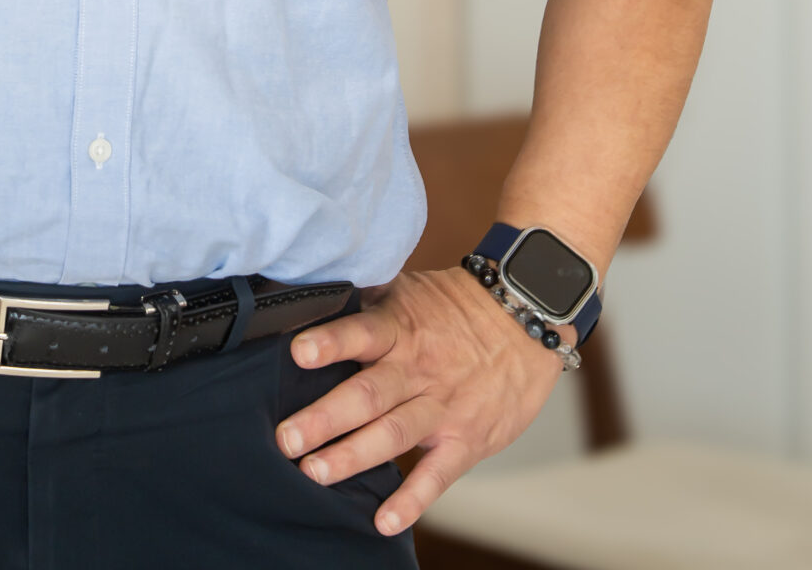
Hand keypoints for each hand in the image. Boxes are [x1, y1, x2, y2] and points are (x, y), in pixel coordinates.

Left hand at [277, 266, 573, 536]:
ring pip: (392, 435)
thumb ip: (367, 302)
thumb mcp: (410, 291)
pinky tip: (383, 521)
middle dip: (324, 419)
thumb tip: (315, 296)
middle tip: (286, 438)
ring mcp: (441, 407)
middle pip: (367, 394)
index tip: (298, 352)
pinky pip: (437, 475)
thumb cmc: (457, 307)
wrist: (525, 320)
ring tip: (314, 473)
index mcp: (400, 329)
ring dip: (352, 457)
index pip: (361, 333)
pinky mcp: (465, 439)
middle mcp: (416, 369)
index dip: (330, 342)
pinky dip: (411, 500)